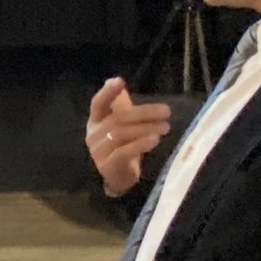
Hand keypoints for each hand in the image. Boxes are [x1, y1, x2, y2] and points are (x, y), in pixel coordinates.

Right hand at [87, 77, 172, 195]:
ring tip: (165, 127)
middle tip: (166, 112)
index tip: (120, 81)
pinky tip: (155, 140)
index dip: (107, 92)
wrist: (117, 178)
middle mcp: (94, 135)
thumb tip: (115, 81)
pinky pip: (124, 152)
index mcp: (95, 121)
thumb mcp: (121, 125)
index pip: (97, 103)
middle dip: (144, 113)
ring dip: (146, 128)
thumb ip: (119, 105)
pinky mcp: (108, 166)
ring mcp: (99, 152)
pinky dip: (140, 144)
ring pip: (121, 134)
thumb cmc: (122, 147)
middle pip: (118, 119)